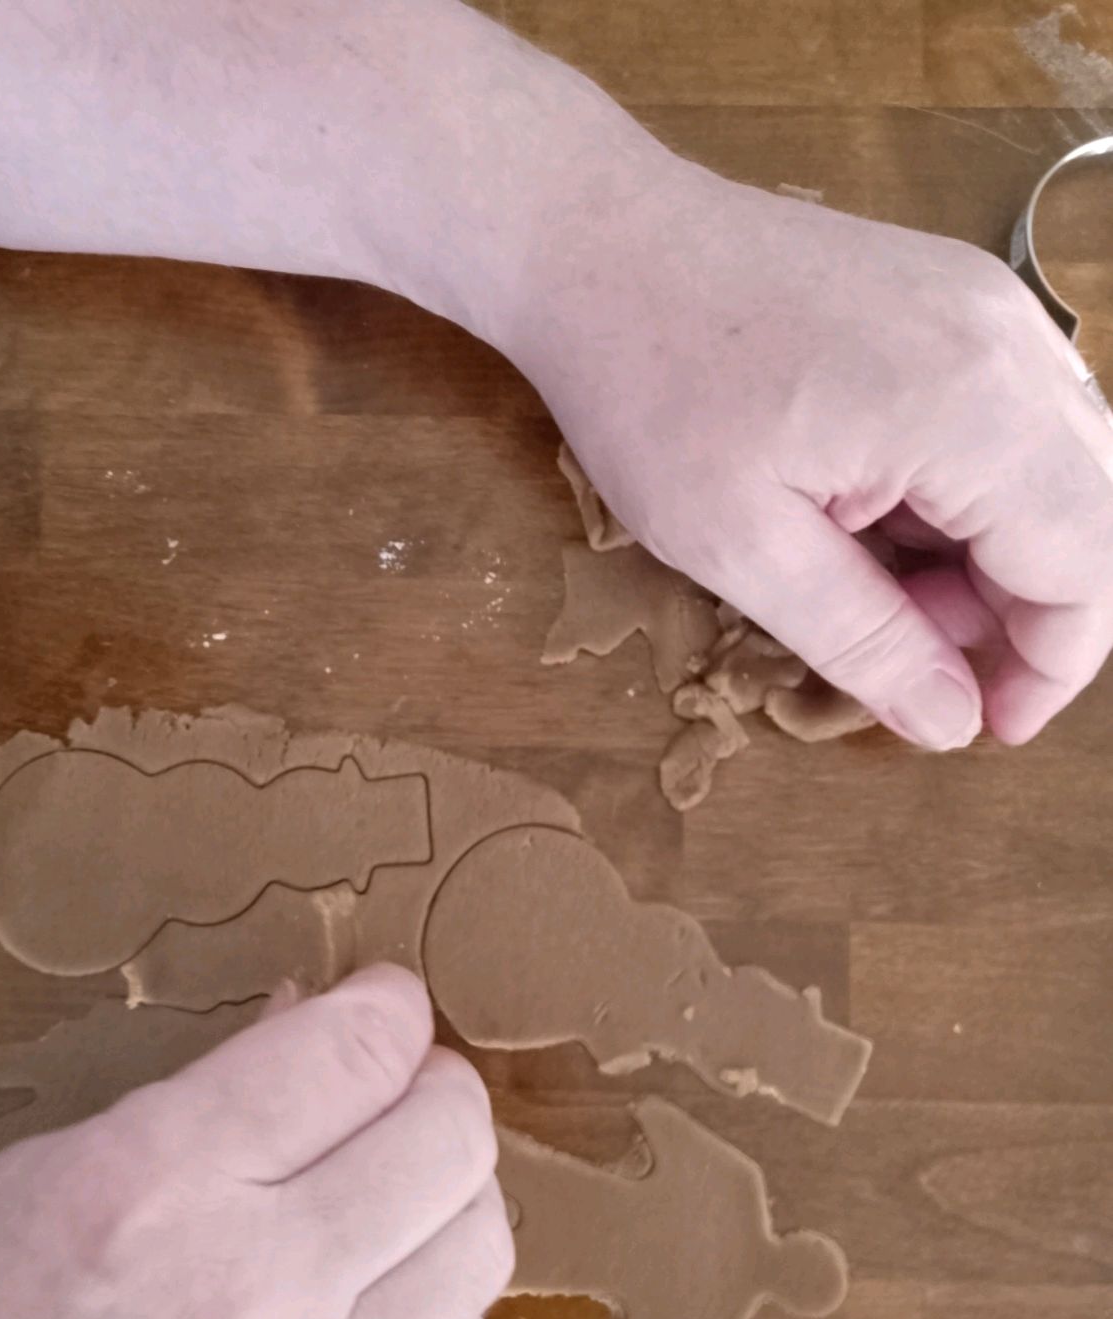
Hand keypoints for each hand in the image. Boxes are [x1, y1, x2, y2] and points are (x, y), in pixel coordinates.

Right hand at [0, 965, 511, 1318]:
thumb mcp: (51, 1170)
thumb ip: (198, 1095)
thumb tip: (311, 1024)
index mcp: (159, 1186)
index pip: (357, 1053)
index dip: (387, 1006)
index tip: (382, 1003)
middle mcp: (255, 1289)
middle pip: (447, 1139)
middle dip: (433, 1086)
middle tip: (395, 1084)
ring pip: (476, 1251)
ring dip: (453, 1196)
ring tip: (404, 1185)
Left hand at [513, 160, 1112, 746]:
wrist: (602, 245)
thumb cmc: (651, 392)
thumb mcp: (741, 547)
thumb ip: (865, 642)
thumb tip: (954, 724)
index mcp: (971, 408)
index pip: (1085, 564)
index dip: (1050, 666)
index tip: (984, 726)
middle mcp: (1011, 345)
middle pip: (1091, 516)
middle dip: (1023, 614)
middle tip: (914, 659)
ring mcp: (991, 310)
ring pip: (1059, 472)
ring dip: (994, 558)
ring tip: (876, 587)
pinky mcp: (959, 301)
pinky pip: (1016, 420)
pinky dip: (973, 496)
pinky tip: (880, 518)